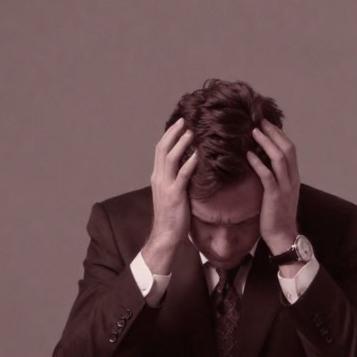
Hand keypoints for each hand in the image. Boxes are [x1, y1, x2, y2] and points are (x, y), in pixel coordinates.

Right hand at [142, 118, 197, 273]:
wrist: (166, 235)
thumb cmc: (172, 216)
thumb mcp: (172, 193)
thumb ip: (177, 179)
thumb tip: (190, 166)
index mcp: (157, 176)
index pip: (160, 150)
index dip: (169, 135)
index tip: (179, 124)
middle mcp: (158, 178)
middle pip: (163, 149)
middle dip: (174, 133)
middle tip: (185, 120)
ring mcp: (165, 186)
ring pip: (170, 158)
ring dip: (181, 143)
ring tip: (192, 131)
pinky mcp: (175, 195)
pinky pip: (182, 175)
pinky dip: (190, 163)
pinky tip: (199, 154)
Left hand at [246, 119, 299, 253]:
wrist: (283, 236)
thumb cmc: (277, 216)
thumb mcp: (279, 193)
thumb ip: (275, 178)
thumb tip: (262, 164)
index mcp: (294, 177)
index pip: (290, 150)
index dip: (279, 135)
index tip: (267, 124)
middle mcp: (292, 179)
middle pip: (287, 149)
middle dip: (273, 133)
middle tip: (260, 121)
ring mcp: (285, 187)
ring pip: (279, 158)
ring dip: (266, 143)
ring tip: (254, 132)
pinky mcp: (274, 196)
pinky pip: (267, 175)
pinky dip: (258, 163)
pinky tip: (248, 155)